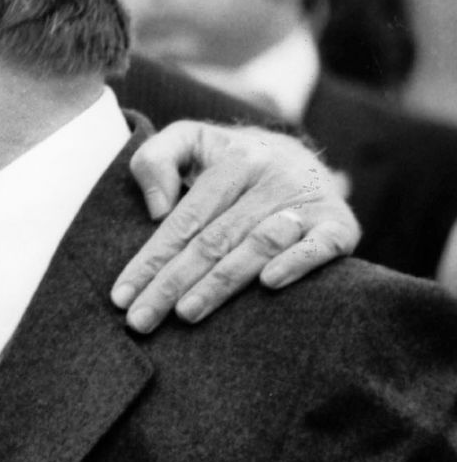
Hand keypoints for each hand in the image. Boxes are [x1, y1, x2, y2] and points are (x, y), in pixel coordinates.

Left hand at [111, 121, 359, 332]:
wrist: (303, 155)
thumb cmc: (230, 161)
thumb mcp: (190, 141)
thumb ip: (157, 158)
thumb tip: (156, 209)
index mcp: (235, 159)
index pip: (184, 219)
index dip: (150, 259)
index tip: (121, 297)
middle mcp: (273, 178)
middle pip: (214, 239)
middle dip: (172, 283)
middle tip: (141, 320)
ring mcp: (308, 202)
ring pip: (257, 245)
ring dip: (221, 282)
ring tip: (186, 313)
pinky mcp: (340, 225)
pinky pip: (320, 246)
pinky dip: (297, 263)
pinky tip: (269, 284)